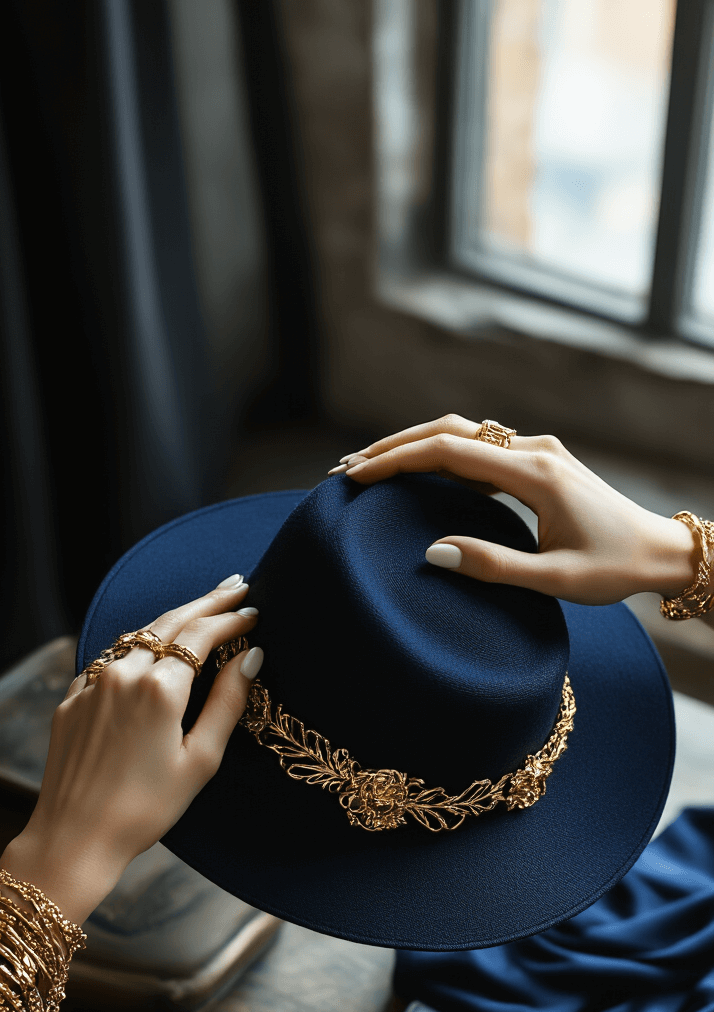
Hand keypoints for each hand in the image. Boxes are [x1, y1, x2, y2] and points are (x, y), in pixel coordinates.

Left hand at [0, 577, 262, 922]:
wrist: (75, 835)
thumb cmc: (146, 808)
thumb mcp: (200, 760)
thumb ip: (227, 703)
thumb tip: (250, 657)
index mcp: (159, 687)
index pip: (203, 634)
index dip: (232, 619)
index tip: (255, 611)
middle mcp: (123, 673)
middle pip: (171, 621)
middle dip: (207, 602)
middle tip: (236, 585)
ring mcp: (92, 682)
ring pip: (138, 634)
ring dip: (172, 619)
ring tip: (200, 610)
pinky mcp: (73, 697)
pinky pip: (110, 658)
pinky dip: (137, 644)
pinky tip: (150, 646)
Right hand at [331, 415, 699, 604]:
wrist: (663, 552)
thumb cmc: (614, 569)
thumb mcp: (555, 580)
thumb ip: (494, 566)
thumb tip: (433, 553)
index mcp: (534, 474)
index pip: (449, 453)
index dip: (397, 461)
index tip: (356, 477)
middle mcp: (534, 451)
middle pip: (449, 431)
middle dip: (394, 446)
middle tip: (348, 468)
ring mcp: (538, 452)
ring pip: (463, 434)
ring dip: (415, 446)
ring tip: (372, 468)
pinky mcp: (540, 462)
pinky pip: (481, 448)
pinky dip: (441, 455)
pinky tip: (419, 473)